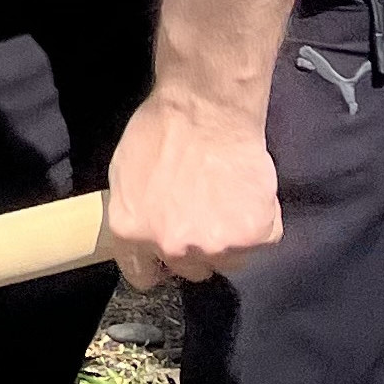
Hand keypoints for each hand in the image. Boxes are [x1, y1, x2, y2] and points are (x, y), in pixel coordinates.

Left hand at [103, 84, 283, 286]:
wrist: (206, 107)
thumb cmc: (160, 129)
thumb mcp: (123, 174)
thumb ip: (134, 215)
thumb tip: (144, 240)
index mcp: (131, 232)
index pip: (142, 276)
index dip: (156, 265)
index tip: (166, 257)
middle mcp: (172, 247)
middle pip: (190, 270)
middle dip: (195, 248)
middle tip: (203, 214)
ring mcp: (215, 246)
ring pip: (227, 260)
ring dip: (229, 238)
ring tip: (227, 200)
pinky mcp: (254, 236)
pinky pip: (260, 242)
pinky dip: (259, 223)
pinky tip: (248, 195)